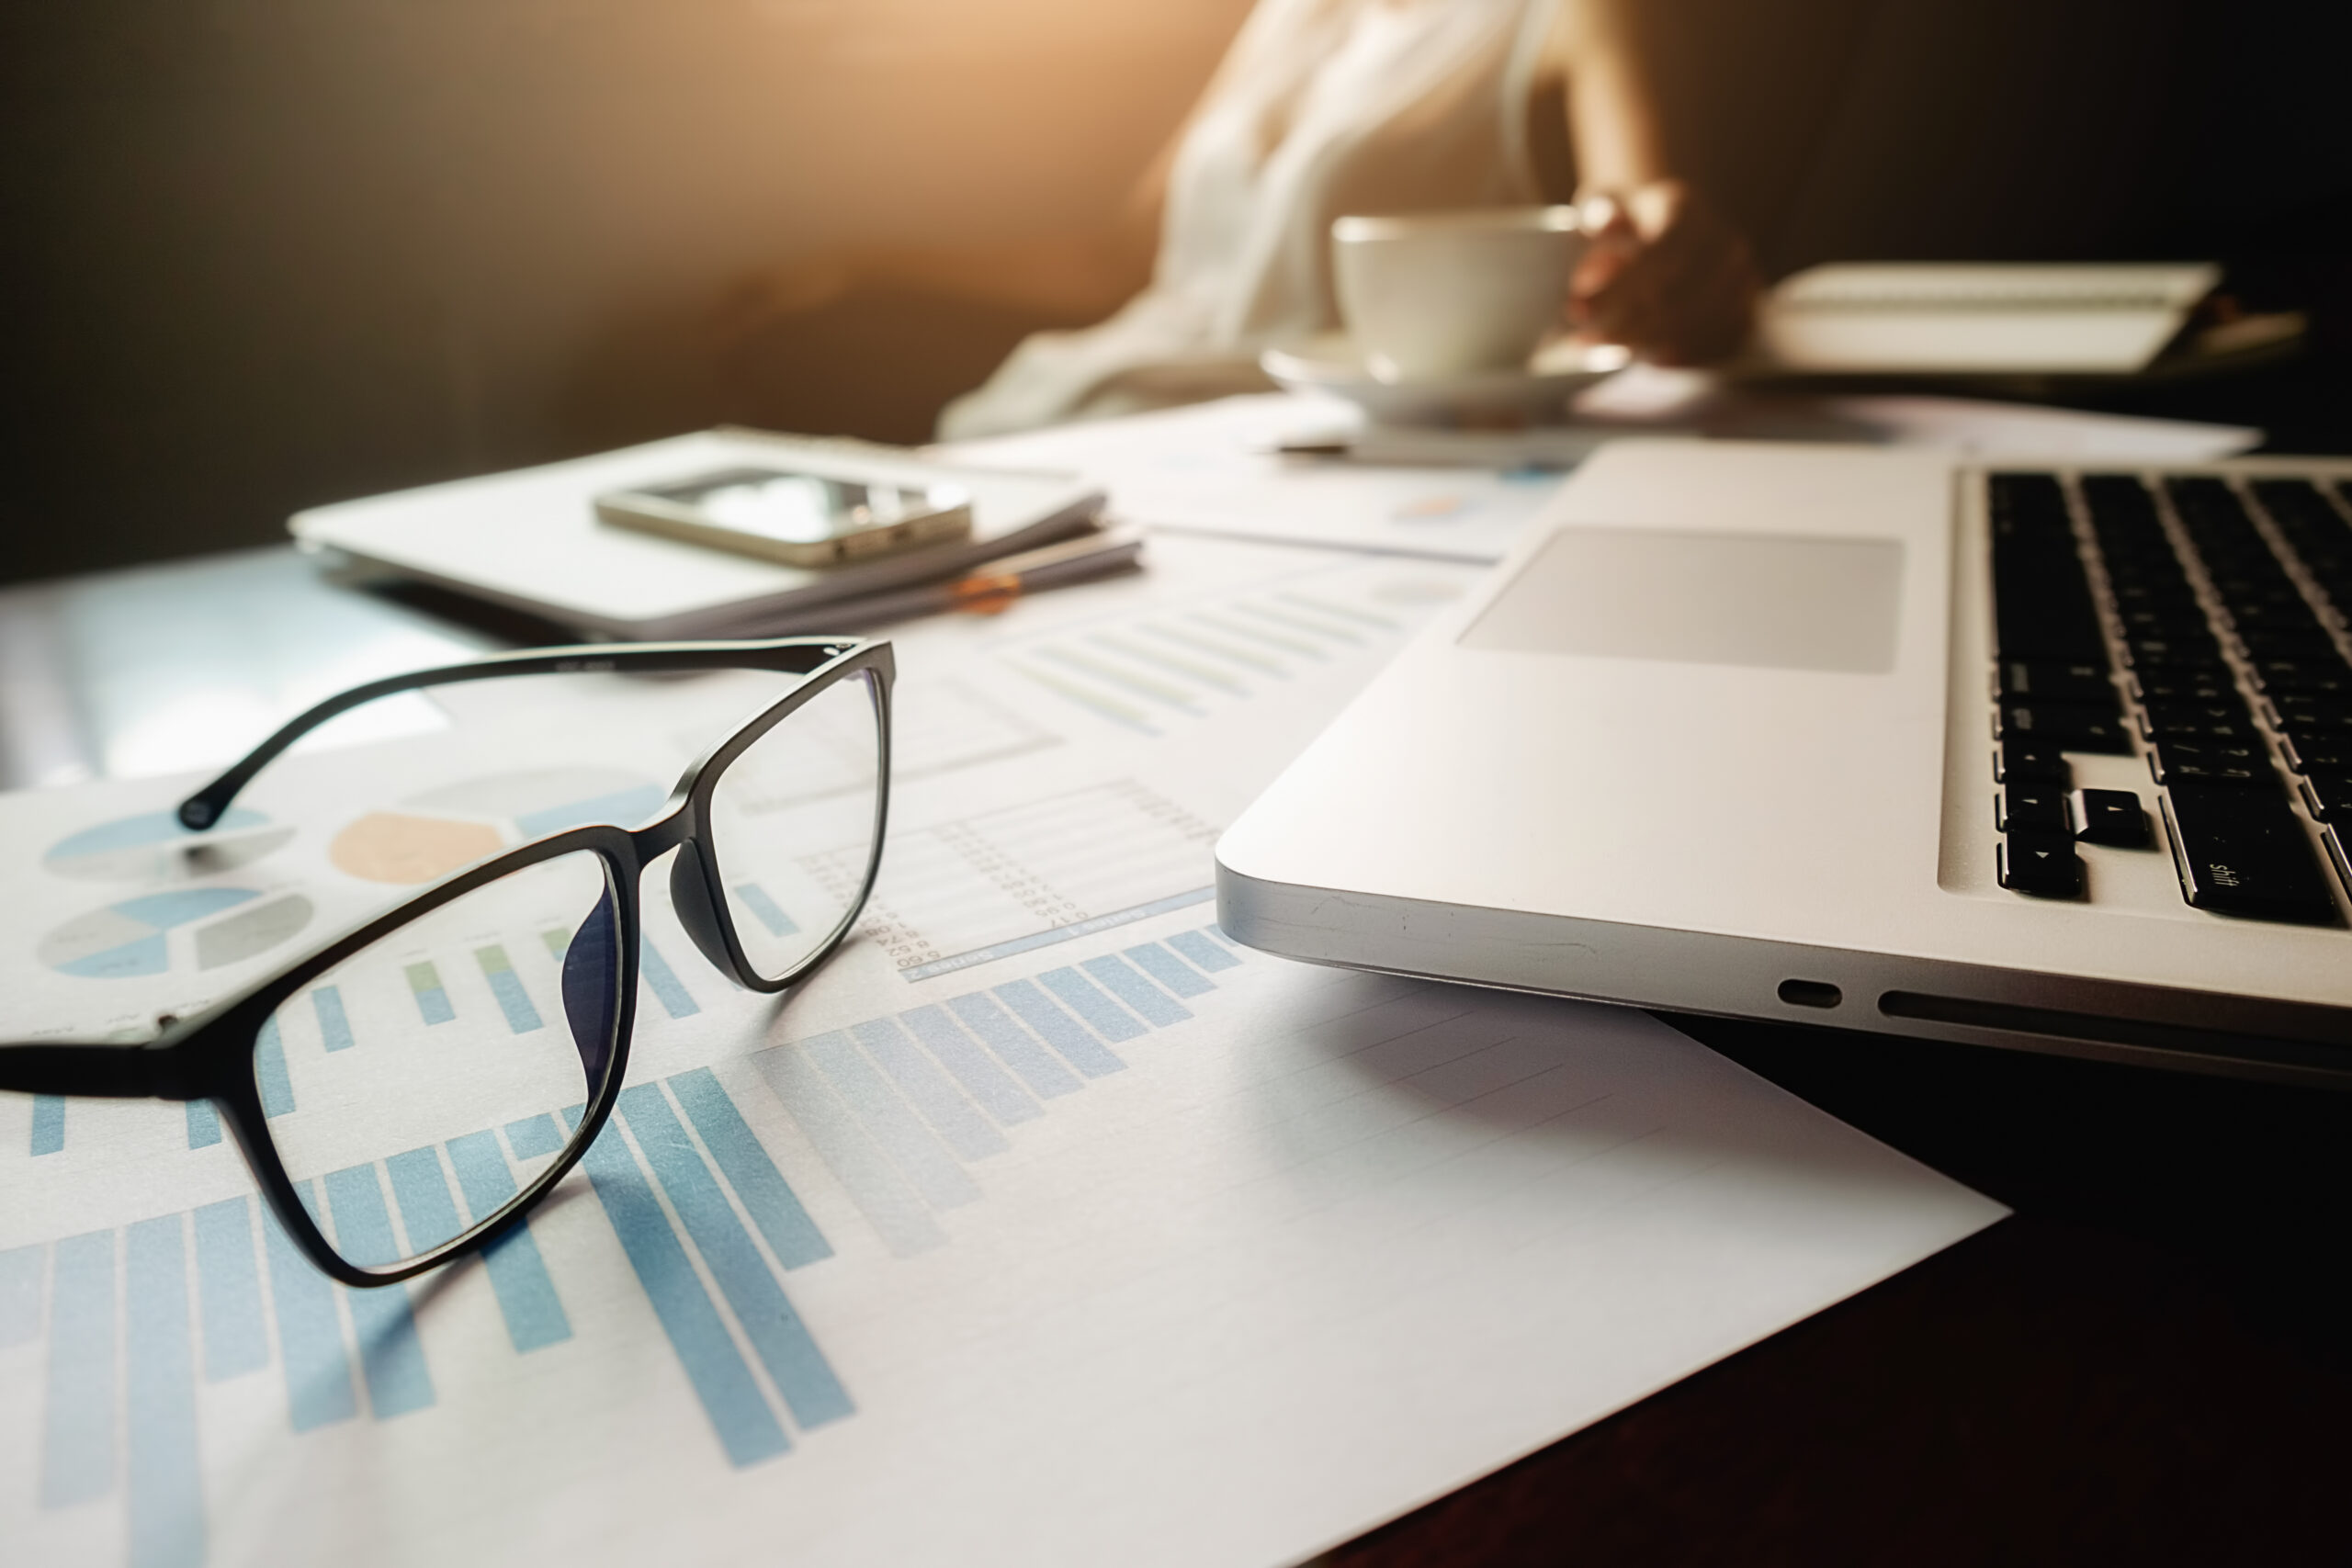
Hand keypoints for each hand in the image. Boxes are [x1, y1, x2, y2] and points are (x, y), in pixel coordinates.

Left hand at [1568, 181, 1760, 364]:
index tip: (1575, 311)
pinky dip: (1682, 357)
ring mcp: (1741, 277)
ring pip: (1695, 325)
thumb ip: (1598, 214)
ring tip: (1603, 352)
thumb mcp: (1604, 203)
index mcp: (1685, 210)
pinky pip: (1719, 343)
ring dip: (1646, 344)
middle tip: (1580, 343)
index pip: (1656, 255)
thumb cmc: (1625, 218)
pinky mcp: (1746, 308)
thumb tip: (1602, 224)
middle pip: (1675, 297)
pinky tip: (1649, 360)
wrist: (1667, 224)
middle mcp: (1722, 243)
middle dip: (1624, 326)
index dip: (1617, 289)